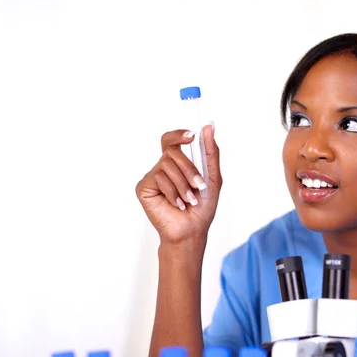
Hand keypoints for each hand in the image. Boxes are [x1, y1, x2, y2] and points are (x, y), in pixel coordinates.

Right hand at [136, 123, 221, 244]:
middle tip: (198, 185)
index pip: (171, 140)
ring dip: (183, 184)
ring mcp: (152, 177)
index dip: (178, 134)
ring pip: (166, 165)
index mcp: (177, 164)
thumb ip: (210, 151)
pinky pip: (158, 178)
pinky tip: (177, 204)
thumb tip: (209, 126)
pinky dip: (172, 192)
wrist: (192, 231)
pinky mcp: (144, 188)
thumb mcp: (212, 177)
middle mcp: (162, 168)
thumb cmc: (202, 208)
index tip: (192, 135)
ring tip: (189, 200)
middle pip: (172, 152)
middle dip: (189, 168)